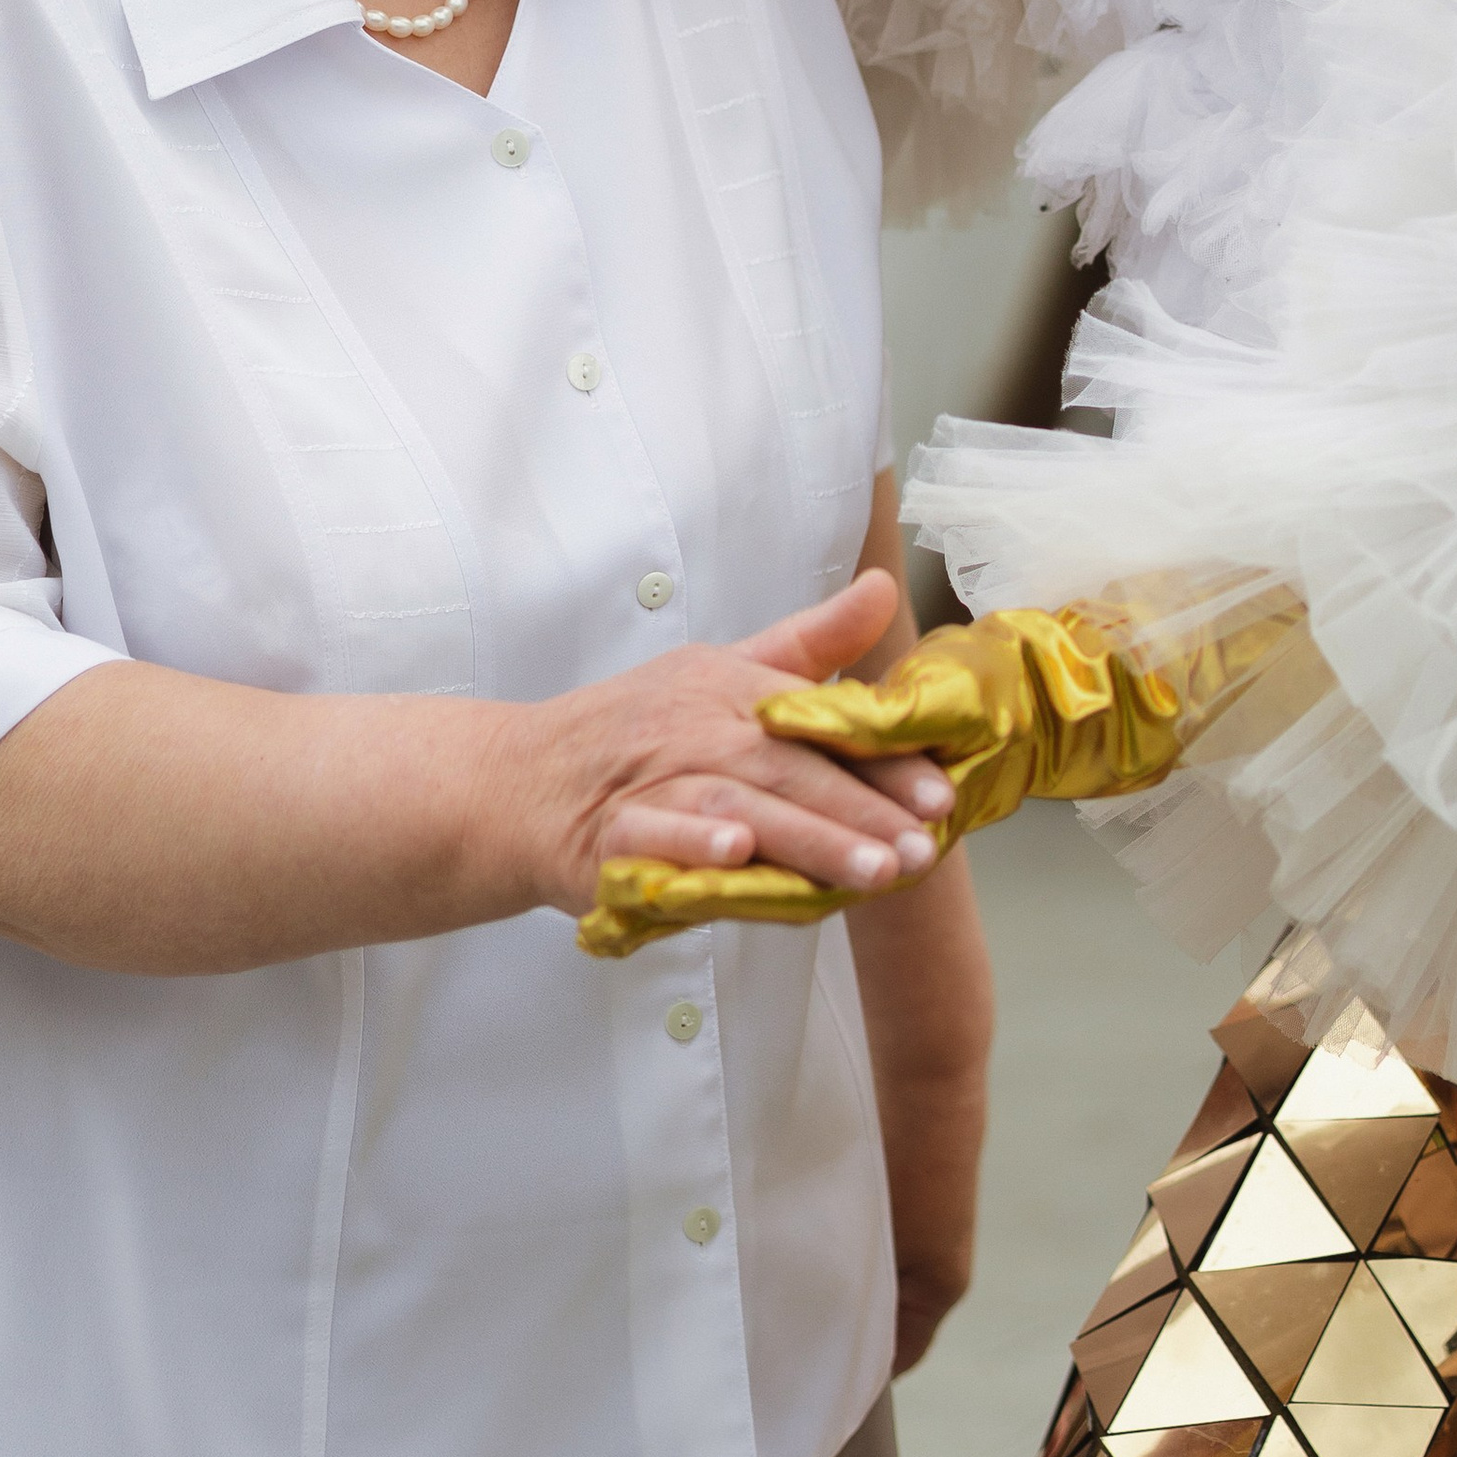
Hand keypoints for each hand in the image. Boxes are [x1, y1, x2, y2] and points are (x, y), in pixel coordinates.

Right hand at [531, 572, 955, 919]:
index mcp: (727, 686)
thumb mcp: (722, 671)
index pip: (817, 722)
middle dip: (859, 811)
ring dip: (805, 839)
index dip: (882, 761)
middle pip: (786, 769)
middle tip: (920, 849)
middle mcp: (692, 729)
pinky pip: (653, 839)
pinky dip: (693, 846)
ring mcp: (648, 783)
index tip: (939, 795)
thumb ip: (809, 643)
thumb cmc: (635, 729)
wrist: (517, 781)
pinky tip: (738, 857)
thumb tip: (883, 586)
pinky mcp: (607, 838)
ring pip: (735, 807)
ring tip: (868, 870)